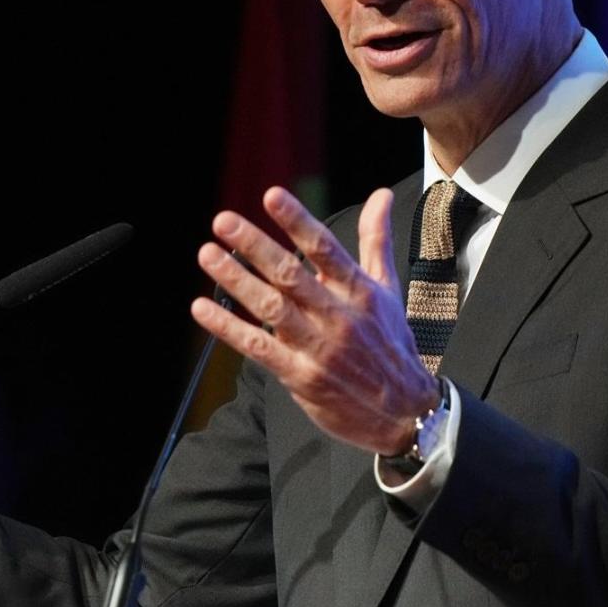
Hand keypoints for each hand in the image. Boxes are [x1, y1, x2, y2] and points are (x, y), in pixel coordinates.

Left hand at [190, 186, 438, 455]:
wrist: (403, 411)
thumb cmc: (391, 344)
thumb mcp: (388, 289)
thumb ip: (376, 240)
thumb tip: (381, 195)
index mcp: (358, 290)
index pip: (324, 248)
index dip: (297, 221)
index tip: (272, 195)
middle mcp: (338, 315)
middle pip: (291, 274)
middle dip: (255, 246)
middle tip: (223, 221)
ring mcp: (318, 347)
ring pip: (272, 308)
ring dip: (236, 280)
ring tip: (209, 254)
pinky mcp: (301, 376)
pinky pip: (259, 347)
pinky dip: (229, 328)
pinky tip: (203, 308)